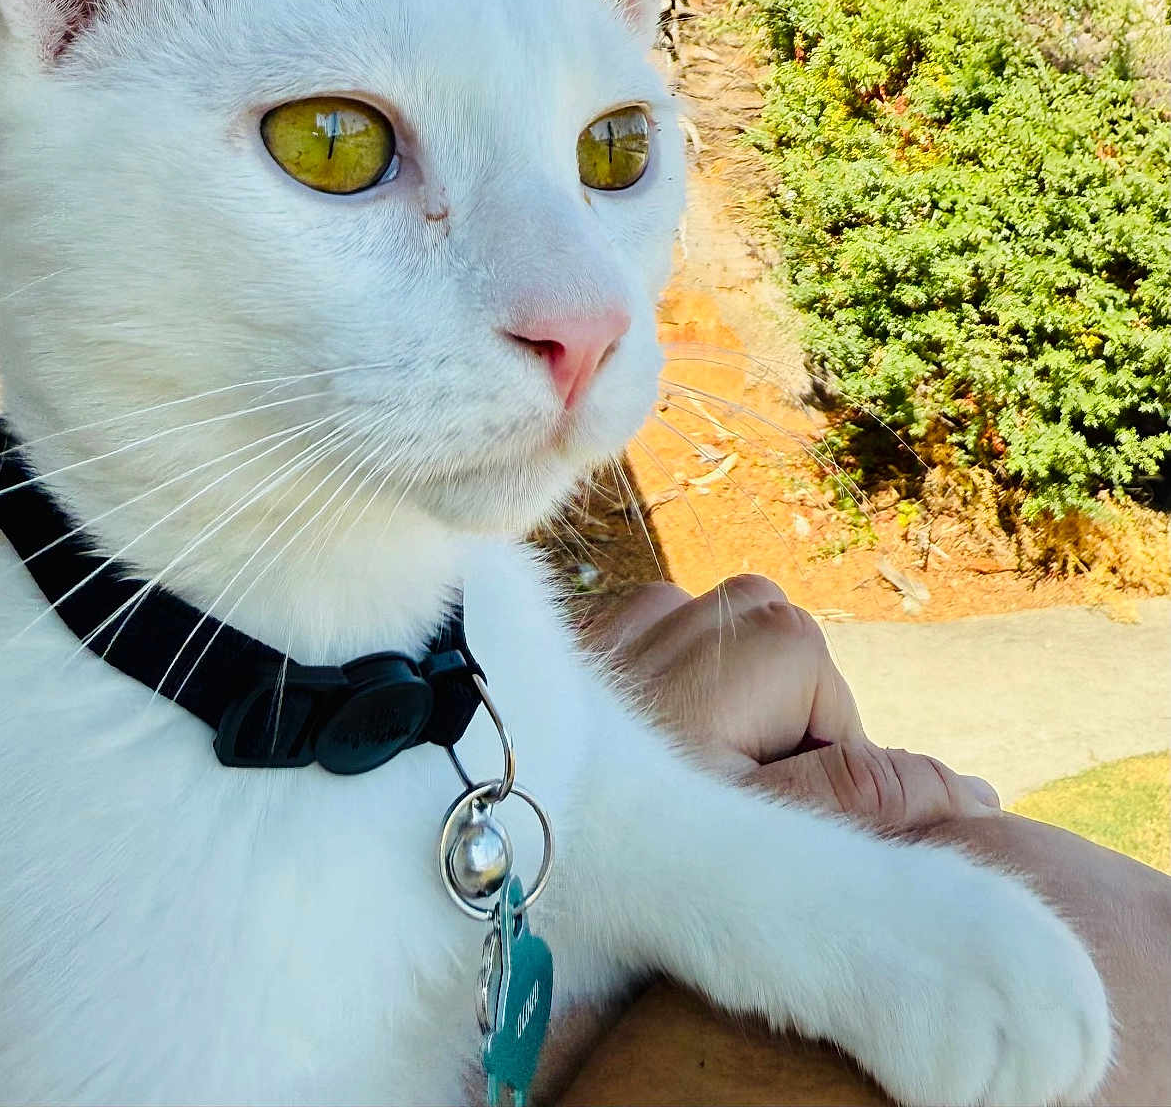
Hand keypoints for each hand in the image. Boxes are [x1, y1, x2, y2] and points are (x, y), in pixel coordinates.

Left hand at [580, 575, 1000, 827]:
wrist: (463, 812)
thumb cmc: (620, 836)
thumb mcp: (764, 832)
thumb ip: (869, 801)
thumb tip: (974, 794)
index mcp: (757, 635)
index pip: (832, 698)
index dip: (815, 771)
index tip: (758, 817)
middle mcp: (694, 600)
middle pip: (780, 659)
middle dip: (768, 728)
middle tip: (716, 799)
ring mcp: (633, 610)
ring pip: (720, 650)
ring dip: (715, 710)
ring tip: (670, 776)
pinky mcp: (587, 632)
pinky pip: (660, 651)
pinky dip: (663, 697)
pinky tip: (625, 753)